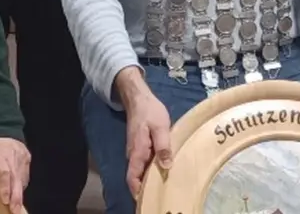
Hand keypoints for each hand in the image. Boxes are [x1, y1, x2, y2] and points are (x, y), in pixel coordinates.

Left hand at [0, 137, 29, 212]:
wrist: (2, 126)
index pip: (3, 171)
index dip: (4, 186)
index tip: (4, 200)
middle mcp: (12, 155)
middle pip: (15, 178)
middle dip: (15, 196)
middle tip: (14, 210)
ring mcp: (22, 156)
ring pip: (21, 178)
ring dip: (19, 194)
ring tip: (16, 208)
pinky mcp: (27, 158)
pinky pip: (25, 175)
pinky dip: (20, 186)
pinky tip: (17, 195)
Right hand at [122, 85, 172, 199]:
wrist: (139, 98)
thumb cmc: (149, 112)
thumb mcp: (160, 127)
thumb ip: (163, 147)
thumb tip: (166, 167)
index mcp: (137, 152)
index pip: (132, 178)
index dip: (137, 192)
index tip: (149, 200)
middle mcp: (134, 155)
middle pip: (137, 178)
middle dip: (147, 188)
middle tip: (163, 195)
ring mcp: (137, 152)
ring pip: (142, 171)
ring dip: (151, 179)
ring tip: (167, 185)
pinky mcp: (141, 148)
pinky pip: (145, 163)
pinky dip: (153, 169)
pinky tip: (166, 169)